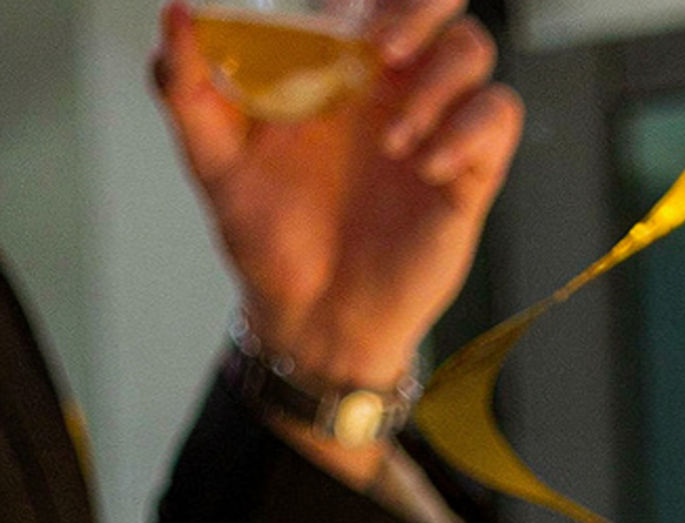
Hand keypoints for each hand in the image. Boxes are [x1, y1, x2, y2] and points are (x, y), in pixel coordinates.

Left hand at [153, 0, 520, 390]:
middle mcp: (389, 85)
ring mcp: (432, 126)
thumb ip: (186, 85)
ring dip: (440, 81)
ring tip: (395, 140)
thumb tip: (175, 13)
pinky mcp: (466, 174)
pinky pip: (499, 117)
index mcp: (335, 64)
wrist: (310, 319)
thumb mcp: (212, 159)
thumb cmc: (267, 240)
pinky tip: (429, 167)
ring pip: (472, 50)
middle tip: (384, 52)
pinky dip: (470, 130)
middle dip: (420, 7)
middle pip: (435, 0)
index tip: (338, 28)